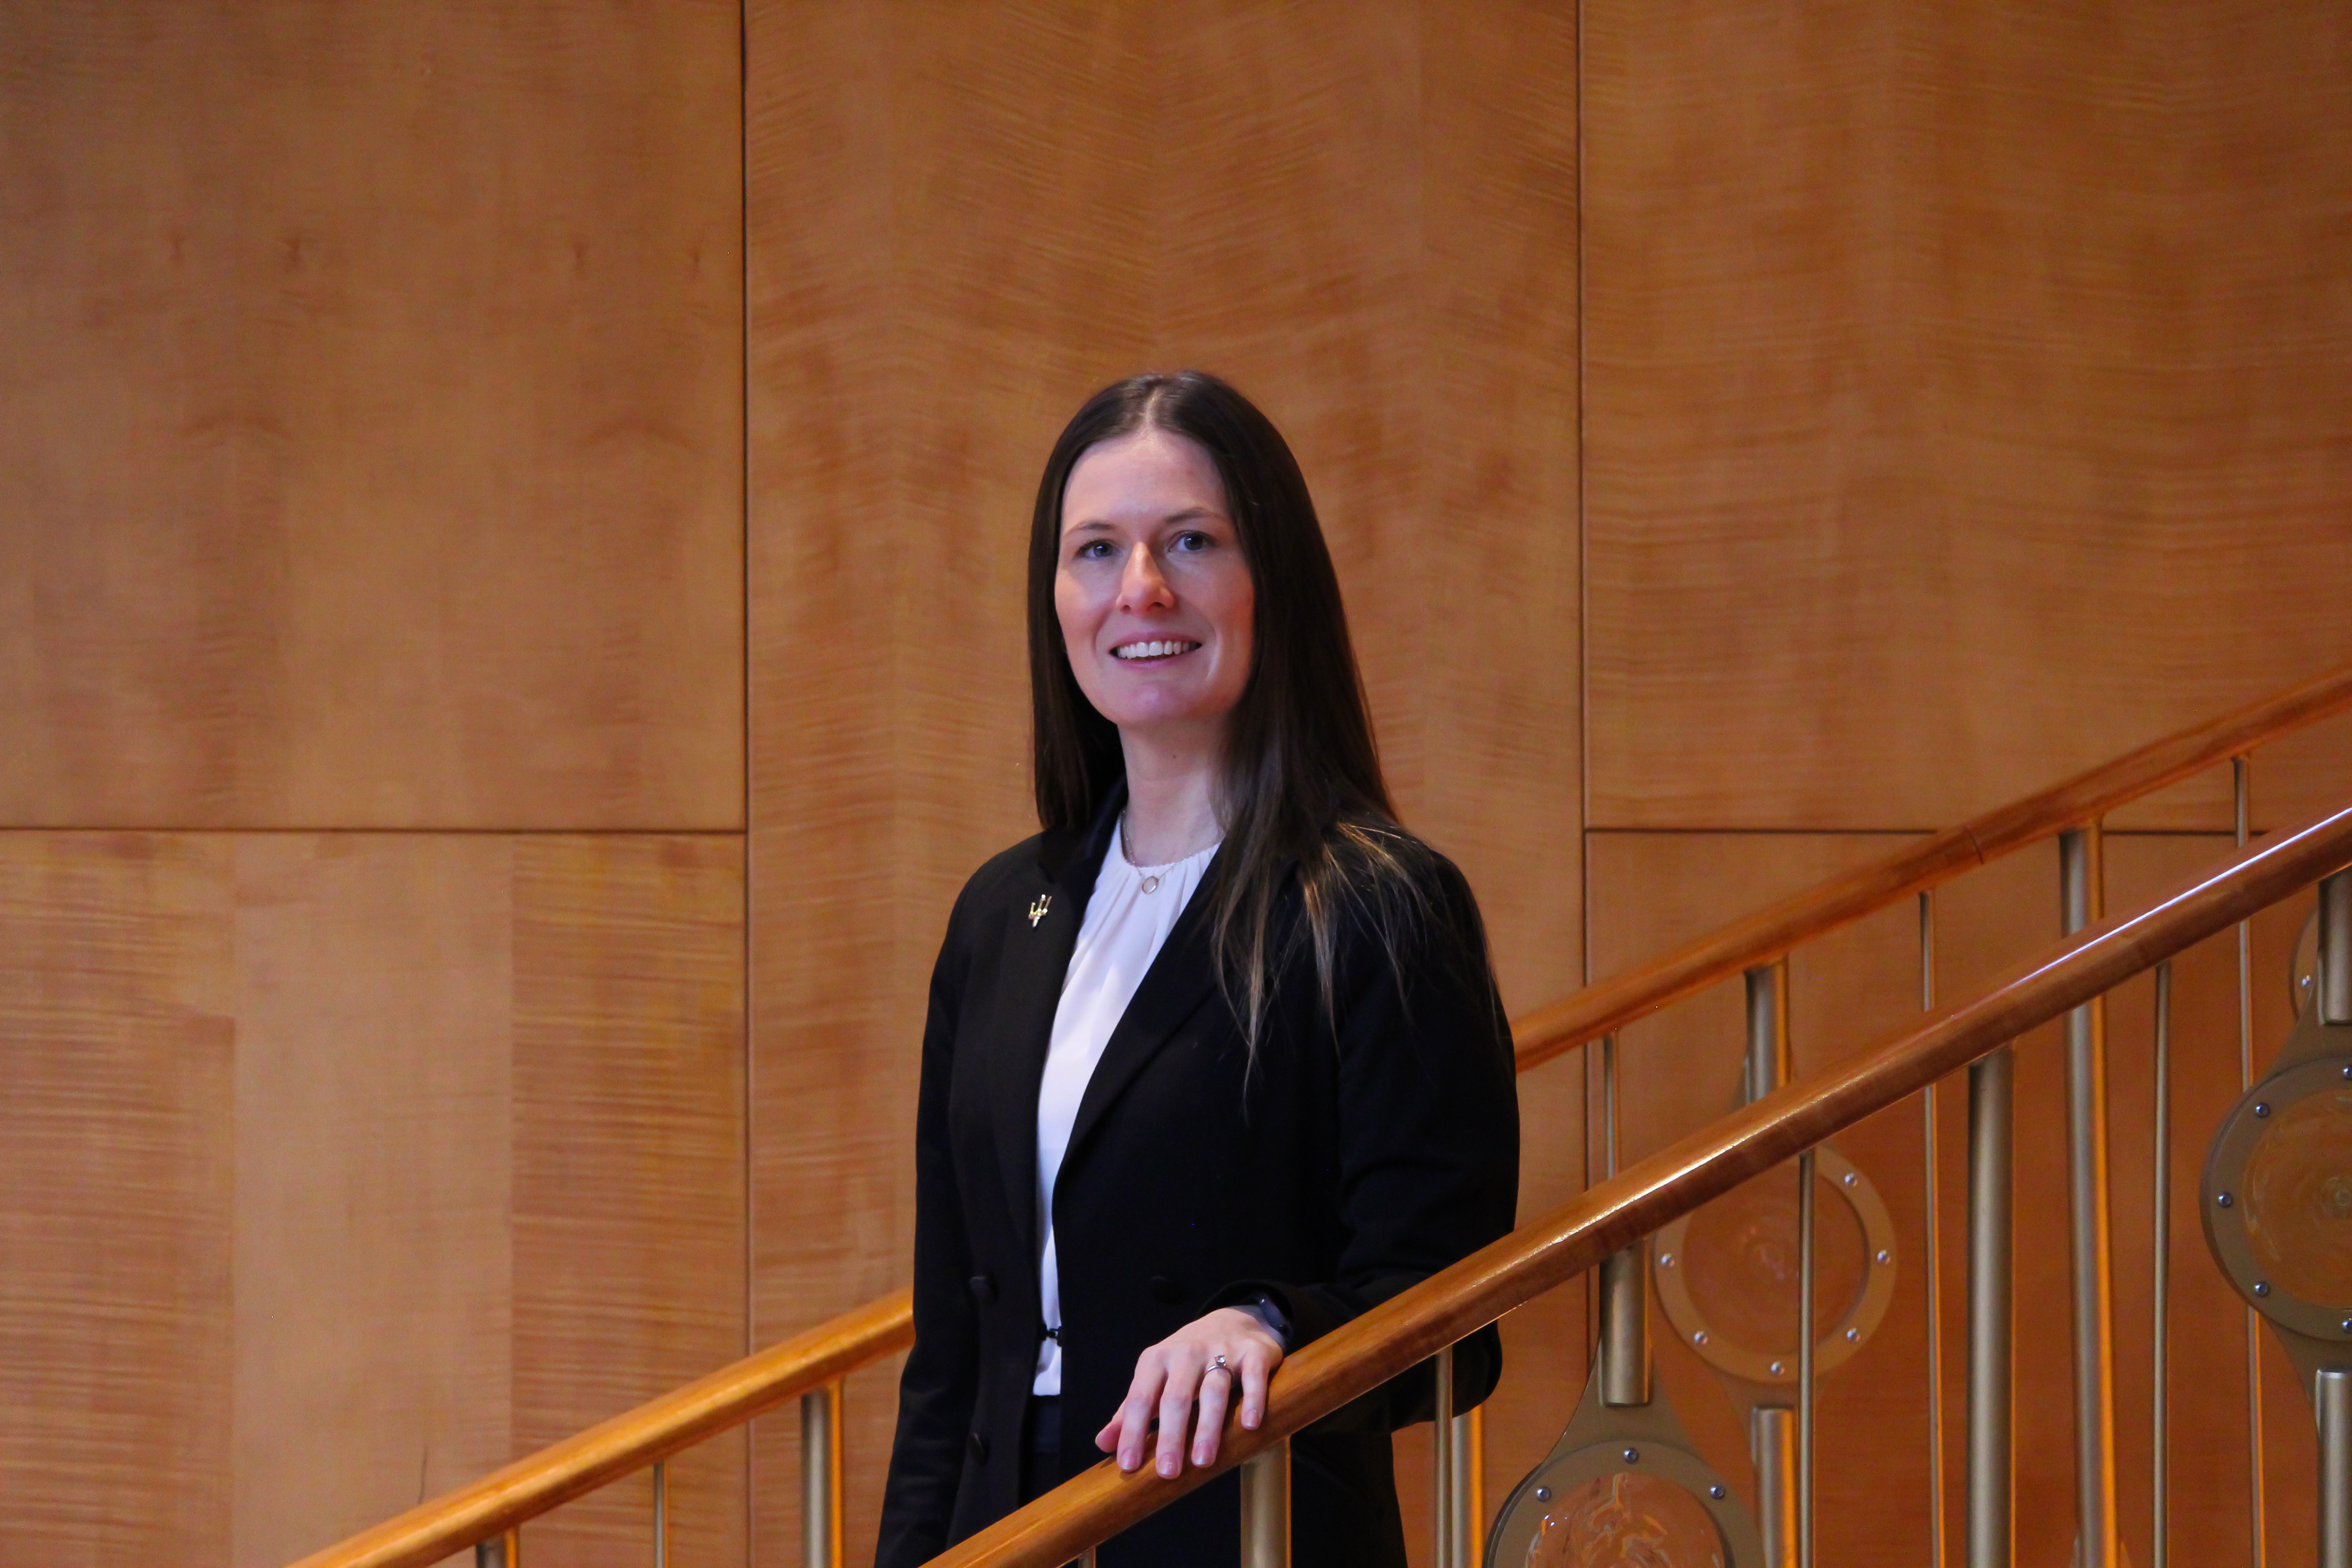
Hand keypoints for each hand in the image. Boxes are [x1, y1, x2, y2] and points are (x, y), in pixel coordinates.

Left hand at [1094, 1307, 1283, 1477]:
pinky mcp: (1253, 1353)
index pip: (1140, 1398)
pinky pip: (1253, 1376)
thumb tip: (1102, 1444)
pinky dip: (1253, 1399)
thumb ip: (1130, 1411)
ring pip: (1214, 1390)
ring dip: (1207, 1426)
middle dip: (1171, 1436)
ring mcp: (1222, 1351)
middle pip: (1176, 1397)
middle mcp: (1187, 1353)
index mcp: (1157, 1361)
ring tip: (1203, 1461)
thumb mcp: (1155, 1379)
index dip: (1133, 1431)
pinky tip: (1250, 1425)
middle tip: (1168, 1473)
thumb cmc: (1187, 1361)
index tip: (1128, 1465)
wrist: (1233, 1320)